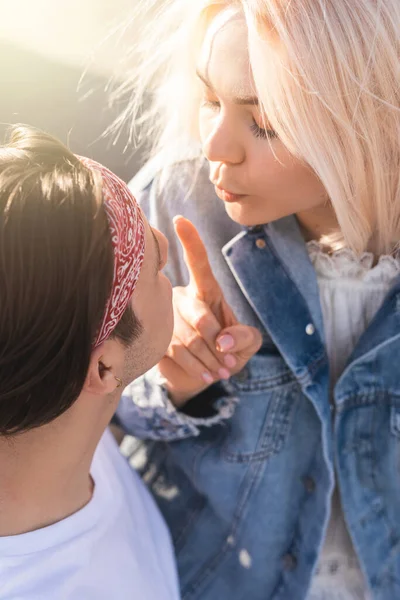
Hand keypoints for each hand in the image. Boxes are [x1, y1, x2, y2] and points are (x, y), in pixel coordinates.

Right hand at [158, 216, 261, 406]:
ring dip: (209, 360)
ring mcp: (165, 318)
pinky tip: (207, 375)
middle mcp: (181, 298)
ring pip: (187, 339)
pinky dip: (196, 368)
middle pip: (199, 316)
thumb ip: (245, 338)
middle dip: (218, 344)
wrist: (203, 375)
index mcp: (206, 291)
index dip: (191, 243)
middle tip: (229, 363)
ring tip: (221, 372)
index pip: (198, 265)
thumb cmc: (228, 352)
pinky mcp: (156, 339)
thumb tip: (223, 341)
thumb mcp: (247, 344)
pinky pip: (176, 353)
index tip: (180, 221)